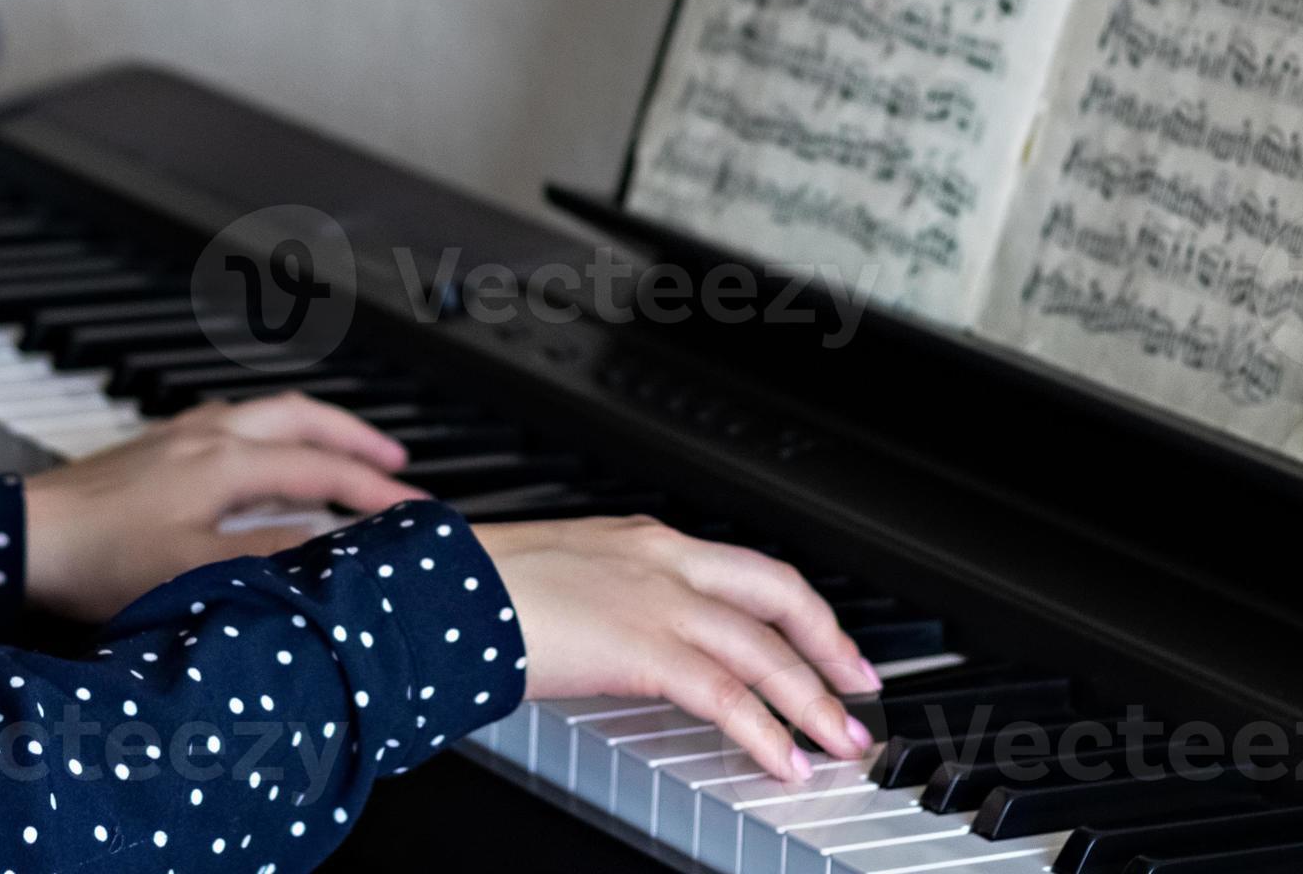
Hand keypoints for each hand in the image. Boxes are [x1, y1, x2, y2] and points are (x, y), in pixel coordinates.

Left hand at [20, 392, 427, 620]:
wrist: (22, 538)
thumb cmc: (98, 560)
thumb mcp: (194, 572)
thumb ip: (268, 556)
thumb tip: (330, 546)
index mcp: (227, 461)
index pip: (323, 469)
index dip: (375, 491)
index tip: (415, 509)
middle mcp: (209, 434)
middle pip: (302, 418)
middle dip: (355, 436)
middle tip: (395, 462)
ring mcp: (179, 434)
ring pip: (267, 415)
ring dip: (314, 429)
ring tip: (341, 454)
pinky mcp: (155, 447)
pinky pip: (235, 423)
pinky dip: (271, 434)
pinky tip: (263, 459)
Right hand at [476, 514, 880, 783]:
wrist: (442, 590)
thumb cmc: (476, 589)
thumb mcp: (559, 580)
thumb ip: (603, 602)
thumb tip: (617, 641)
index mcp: (643, 539)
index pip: (744, 568)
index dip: (795, 608)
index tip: (822, 639)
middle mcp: (663, 559)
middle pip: (778, 595)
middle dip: (829, 643)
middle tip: (859, 687)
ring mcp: (658, 600)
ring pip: (765, 649)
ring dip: (813, 701)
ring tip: (839, 742)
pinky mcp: (645, 647)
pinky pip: (727, 695)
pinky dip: (765, 731)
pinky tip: (784, 762)